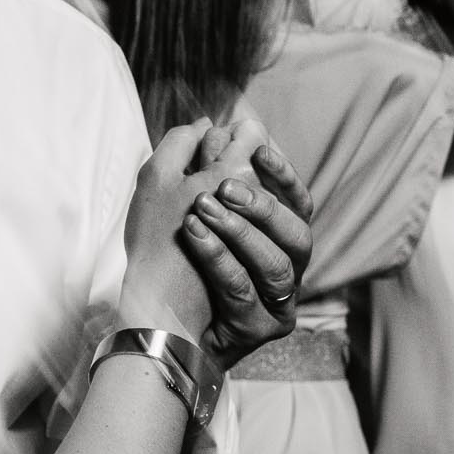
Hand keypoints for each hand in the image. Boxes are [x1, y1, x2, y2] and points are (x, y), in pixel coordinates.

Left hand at [179, 119, 314, 367]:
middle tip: (225, 186)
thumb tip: (216, 123)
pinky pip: (244, 294)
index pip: (298, 203)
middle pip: (298, 235)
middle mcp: (285, 271)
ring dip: (238, 232)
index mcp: (277, 240)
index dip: (283, 176)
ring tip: (200, 210)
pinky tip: (193, 235)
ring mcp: (275, 305)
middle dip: (263, 207)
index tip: (259, 150)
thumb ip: (203, 165)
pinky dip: (218, 259)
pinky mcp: (256, 330)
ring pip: (276, 266)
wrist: (155, 325)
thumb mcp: (180, 205)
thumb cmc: (173, 261)